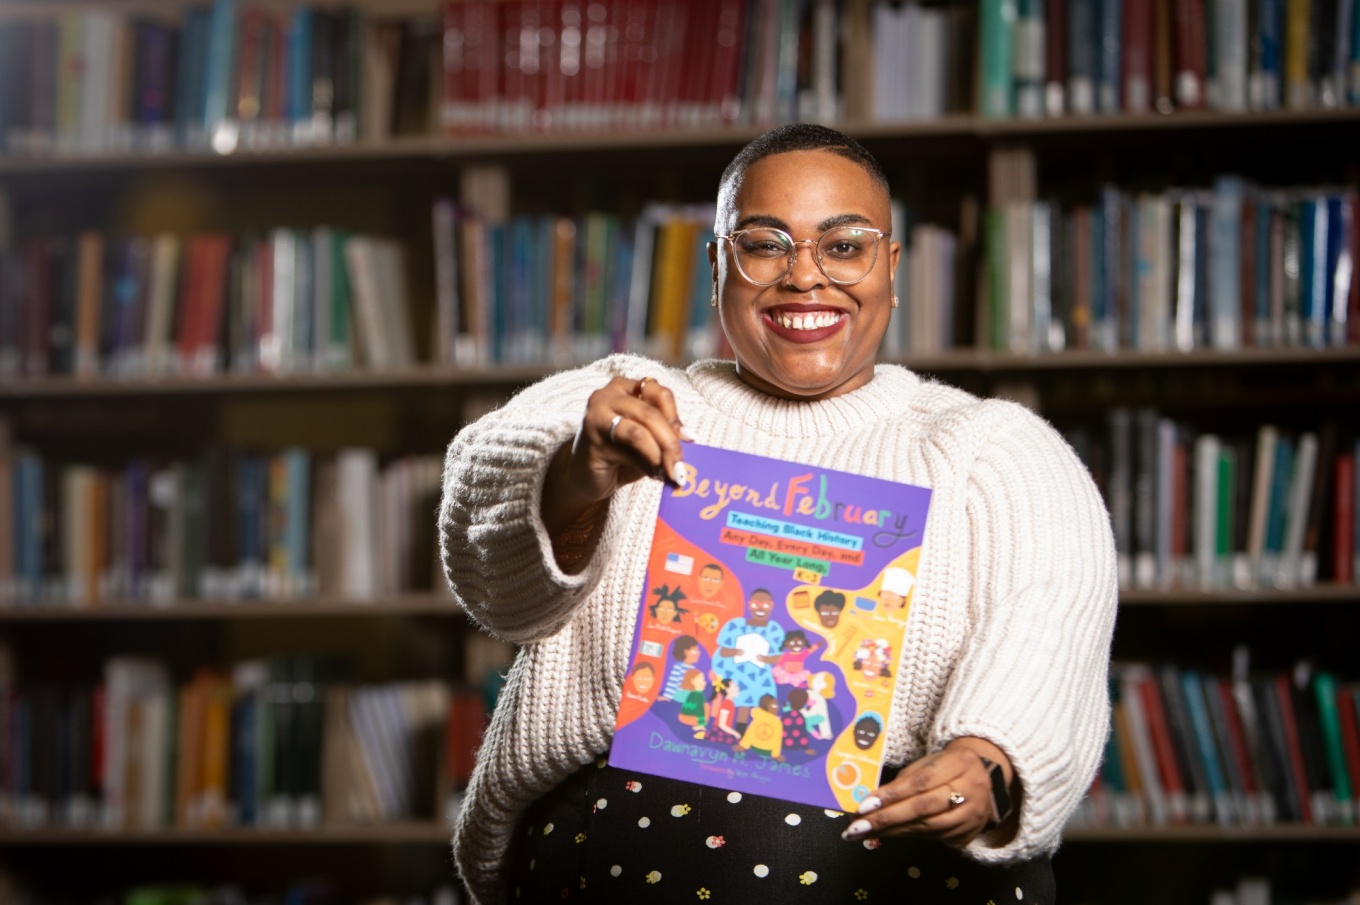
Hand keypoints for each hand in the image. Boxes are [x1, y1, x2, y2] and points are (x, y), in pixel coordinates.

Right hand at [542, 375, 691, 536]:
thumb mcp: (646, 439)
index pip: (658, 392)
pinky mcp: (592, 440)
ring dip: (660, 455)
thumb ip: (662, 434)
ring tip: (670, 473)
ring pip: (639, 431)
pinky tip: (653, 475)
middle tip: (682, 468)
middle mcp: (608, 396)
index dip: (676, 415)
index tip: (690, 439)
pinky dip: (646, 464)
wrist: (585, 476)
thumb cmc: (619, 455)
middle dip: (671, 443)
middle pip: (650, 413)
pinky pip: (627, 451)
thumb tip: (688, 441)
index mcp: (625, 388)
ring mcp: (597, 416)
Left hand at [840, 738, 1015, 847]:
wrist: (986, 777)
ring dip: (893, 831)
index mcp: (960, 764)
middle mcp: (971, 791)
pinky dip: (909, 835)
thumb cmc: (948, 765)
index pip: (921, 782)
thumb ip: (904, 779)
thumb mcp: (929, 762)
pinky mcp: (969, 834)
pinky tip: (888, 834)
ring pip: (928, 828)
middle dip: (887, 819)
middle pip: (924, 809)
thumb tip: (872, 800)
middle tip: (857, 828)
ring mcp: (973, 816)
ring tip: (866, 833)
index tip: (864, 805)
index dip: (892, 795)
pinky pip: (934, 838)